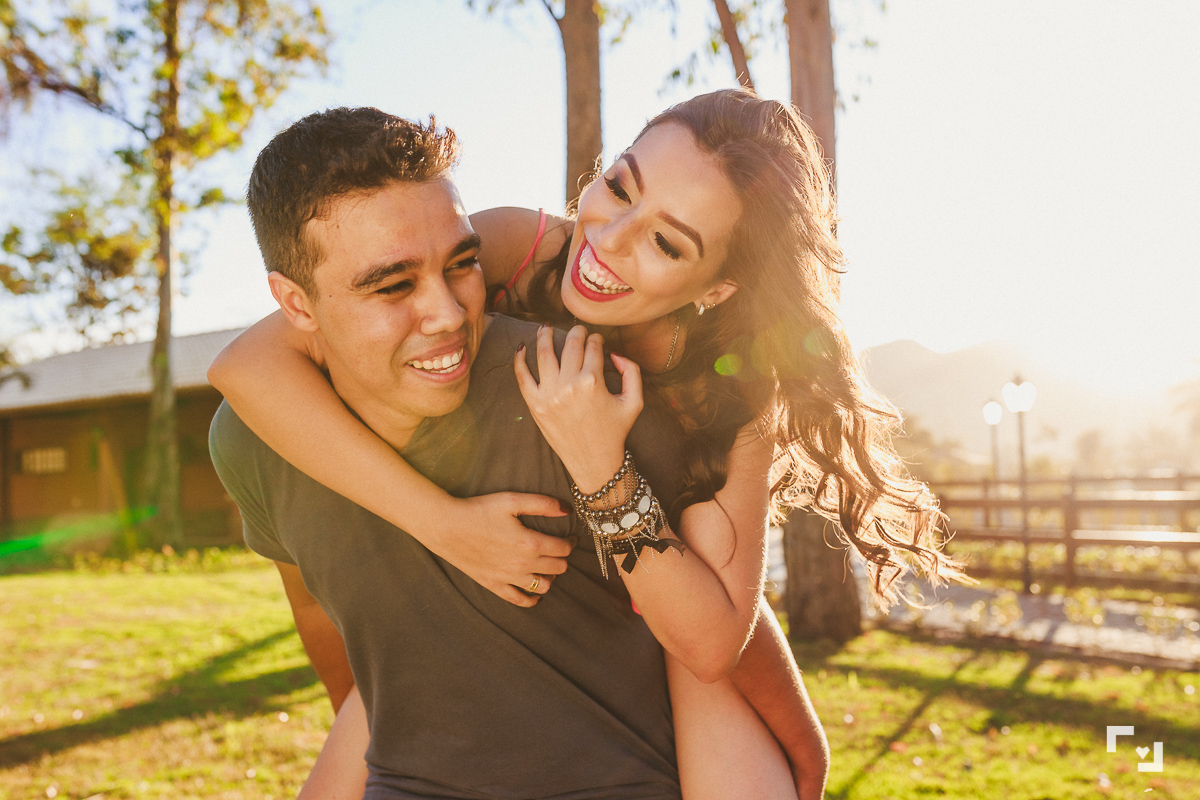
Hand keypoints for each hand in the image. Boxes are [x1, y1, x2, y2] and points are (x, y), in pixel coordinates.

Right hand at [435, 492, 574, 606]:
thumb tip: (568, 510)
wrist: (446, 526)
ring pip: (543, 586)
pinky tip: (535, 594)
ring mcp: (508, 578)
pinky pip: (519, 600)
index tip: (569, 537)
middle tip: (558, 549)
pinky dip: (531, 599)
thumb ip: (543, 504)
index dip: (570, 542)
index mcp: (530, 543)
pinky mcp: (494, 585)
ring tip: (546, 566)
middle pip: (558, 568)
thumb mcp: (512, 500)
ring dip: (550, 577)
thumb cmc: (478, 510)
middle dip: (562, 558)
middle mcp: (522, 564)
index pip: (563, 549)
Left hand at [513, 325, 642, 493]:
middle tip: (576, 330)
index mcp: (593, 382)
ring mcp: (549, 395)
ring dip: (544, 336)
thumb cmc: (615, 431)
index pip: (593, 347)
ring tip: (545, 328)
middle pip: (570, 346)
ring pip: (544, 354)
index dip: (596, 339)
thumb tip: (613, 353)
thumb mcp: (635, 401)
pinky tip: (521, 347)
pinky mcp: (536, 406)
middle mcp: (569, 385)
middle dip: (575, 332)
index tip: (596, 339)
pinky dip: (519, 360)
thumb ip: (632, 371)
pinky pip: (522, 377)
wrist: (594, 462)